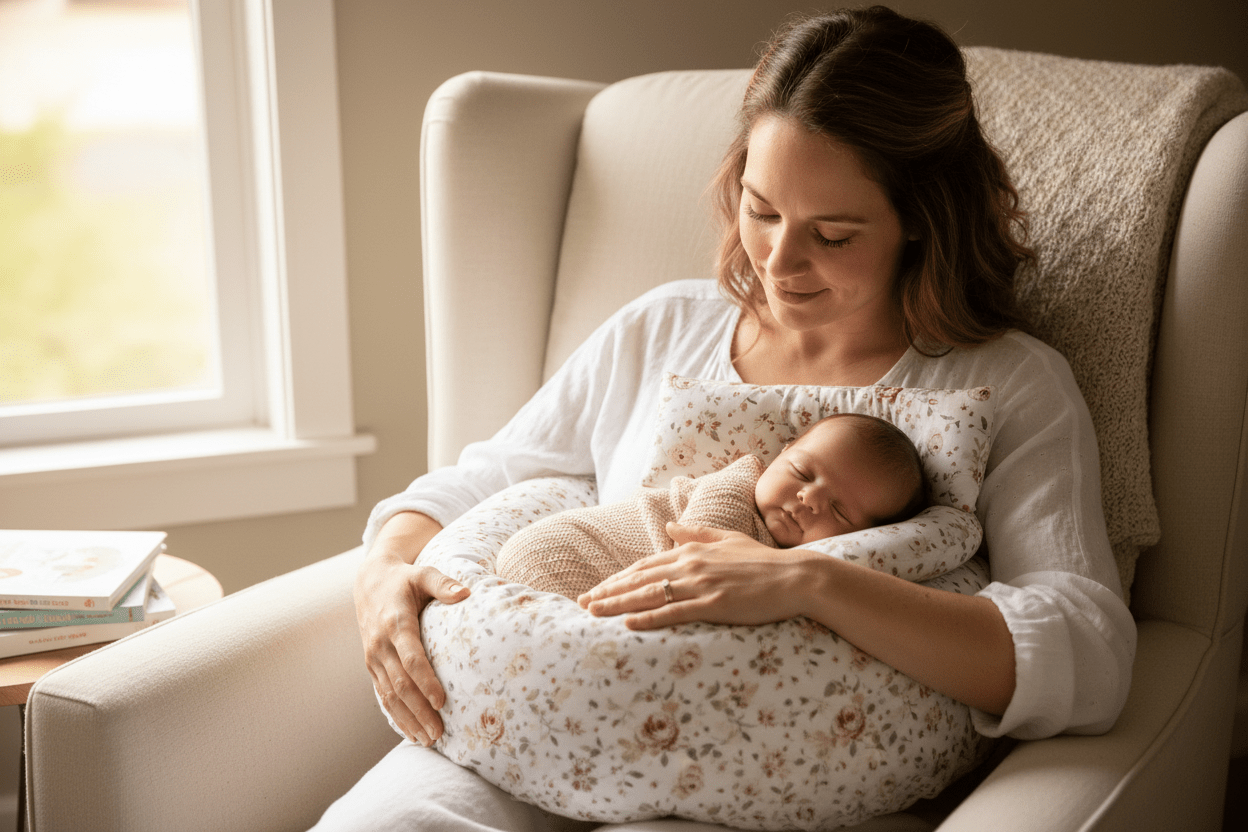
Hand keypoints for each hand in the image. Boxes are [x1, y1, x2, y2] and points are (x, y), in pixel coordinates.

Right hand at [354, 512, 467, 745]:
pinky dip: (396, 715)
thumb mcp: (423, 574)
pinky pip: (382, 694)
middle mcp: (381, 644)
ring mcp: (373, 657)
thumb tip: (466, 593)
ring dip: (408, 719)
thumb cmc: (404, 579)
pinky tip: (412, 731)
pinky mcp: (372, 665)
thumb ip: (444, 584)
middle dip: (419, 710)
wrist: (369, 582)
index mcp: (395, 623)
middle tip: (439, 733)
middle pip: (400, 684)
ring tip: (429, 739)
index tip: (442, 701)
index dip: (425, 681)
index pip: (411, 658)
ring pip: (389, 695)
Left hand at [577, 522, 814, 628]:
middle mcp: (691, 565)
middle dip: (608, 592)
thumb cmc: (763, 561)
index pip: (644, 566)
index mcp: (692, 551)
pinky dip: (648, 618)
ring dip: (617, 605)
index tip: (597, 588)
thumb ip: (696, 532)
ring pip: (649, 595)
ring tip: (593, 614)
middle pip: (638, 580)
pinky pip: (673, 613)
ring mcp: (701, 586)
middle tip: (582, 604)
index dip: (617, 578)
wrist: (795, 576)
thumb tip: (669, 526)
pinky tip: (628, 625)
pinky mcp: (713, 606)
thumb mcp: (727, 539)